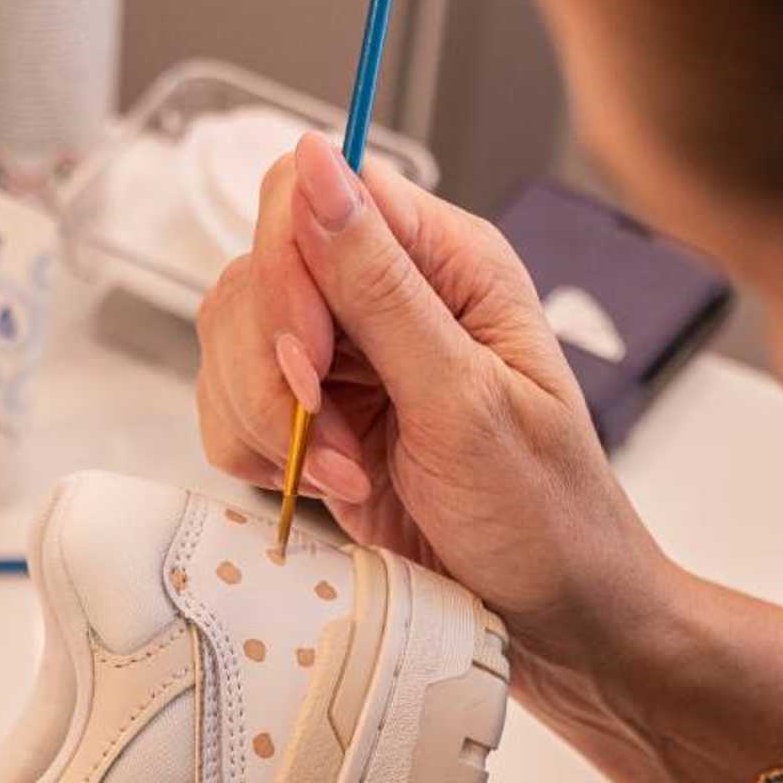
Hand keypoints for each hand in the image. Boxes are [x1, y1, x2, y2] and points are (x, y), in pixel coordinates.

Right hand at [195, 134, 672, 696]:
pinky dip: (261, 461)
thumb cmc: (544, 516)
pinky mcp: (317, 428)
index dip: (287, 274)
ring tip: (352, 480)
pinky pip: (232, 417)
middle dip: (272, 375)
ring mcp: (344, 365)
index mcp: (443, 260)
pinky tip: (329, 492)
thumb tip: (316, 159)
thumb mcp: (465, 398)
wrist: (553, 622)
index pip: (306, 196)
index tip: (312, 362)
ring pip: (229, 351)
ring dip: (270, 428)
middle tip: (339, 444)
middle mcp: (386, 297)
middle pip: (252, 277)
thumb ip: (380, 285)